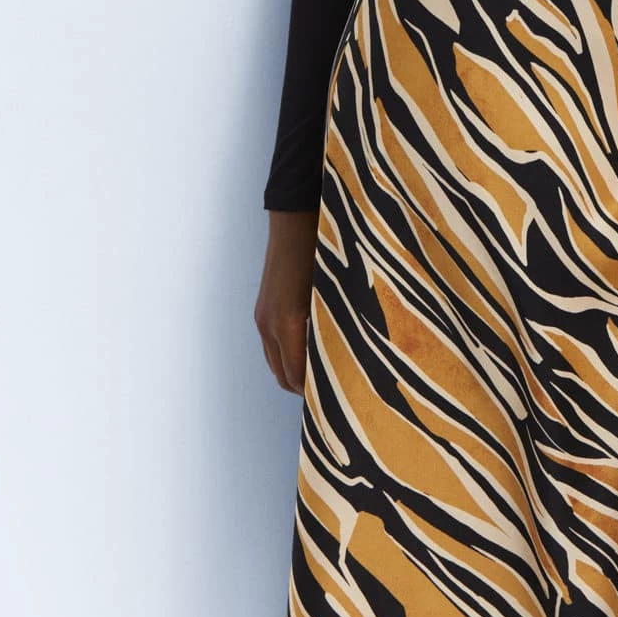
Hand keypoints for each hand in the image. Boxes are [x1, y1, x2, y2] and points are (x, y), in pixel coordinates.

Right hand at [254, 210, 322, 392]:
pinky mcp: (263, 307)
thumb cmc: (325, 250)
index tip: (340, 399)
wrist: (296, 217)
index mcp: (288, 323)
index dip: (316, 393)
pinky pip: (272, 343)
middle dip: (305, 388)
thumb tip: (355, 355)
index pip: (297, 376)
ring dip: (295, 371)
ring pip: (275, 360)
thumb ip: (339, 325)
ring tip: (325, 375)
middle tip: (335, 393)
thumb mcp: (337, 291)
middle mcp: (269, 323)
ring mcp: (262, 315)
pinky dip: (287, 354)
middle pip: (283, 374)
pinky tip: (311, 349)